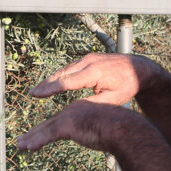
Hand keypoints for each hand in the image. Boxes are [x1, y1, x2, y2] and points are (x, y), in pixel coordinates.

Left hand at [17, 100, 138, 152]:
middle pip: (49, 124)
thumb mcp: (103, 131)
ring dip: (31, 138)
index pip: (59, 121)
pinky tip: (28, 148)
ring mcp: (69, 117)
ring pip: (45, 129)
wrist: (123, 127)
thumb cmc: (119, 130)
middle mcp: (72, 111)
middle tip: (22, 141)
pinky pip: (48, 135)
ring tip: (20, 146)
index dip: (47, 129)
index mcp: (80, 111)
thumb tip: (95, 139)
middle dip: (34, 133)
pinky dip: (37, 141)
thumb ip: (94, 133)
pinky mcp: (67, 125)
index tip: (38, 135)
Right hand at [29, 53, 157, 105]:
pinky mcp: (88, 59)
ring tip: (37, 90)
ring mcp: (87, 58)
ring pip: (64, 70)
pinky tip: (51, 83)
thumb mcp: (113, 99)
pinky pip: (69, 68)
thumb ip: (94, 104)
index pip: (67, 82)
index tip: (37, 95)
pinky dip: (59, 76)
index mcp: (95, 73)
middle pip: (61, 74)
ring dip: (50, 80)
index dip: (50, 89)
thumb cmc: (127, 85)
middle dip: (46, 84)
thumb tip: (74, 112)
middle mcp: (88, 62)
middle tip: (32, 94)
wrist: (138, 67)